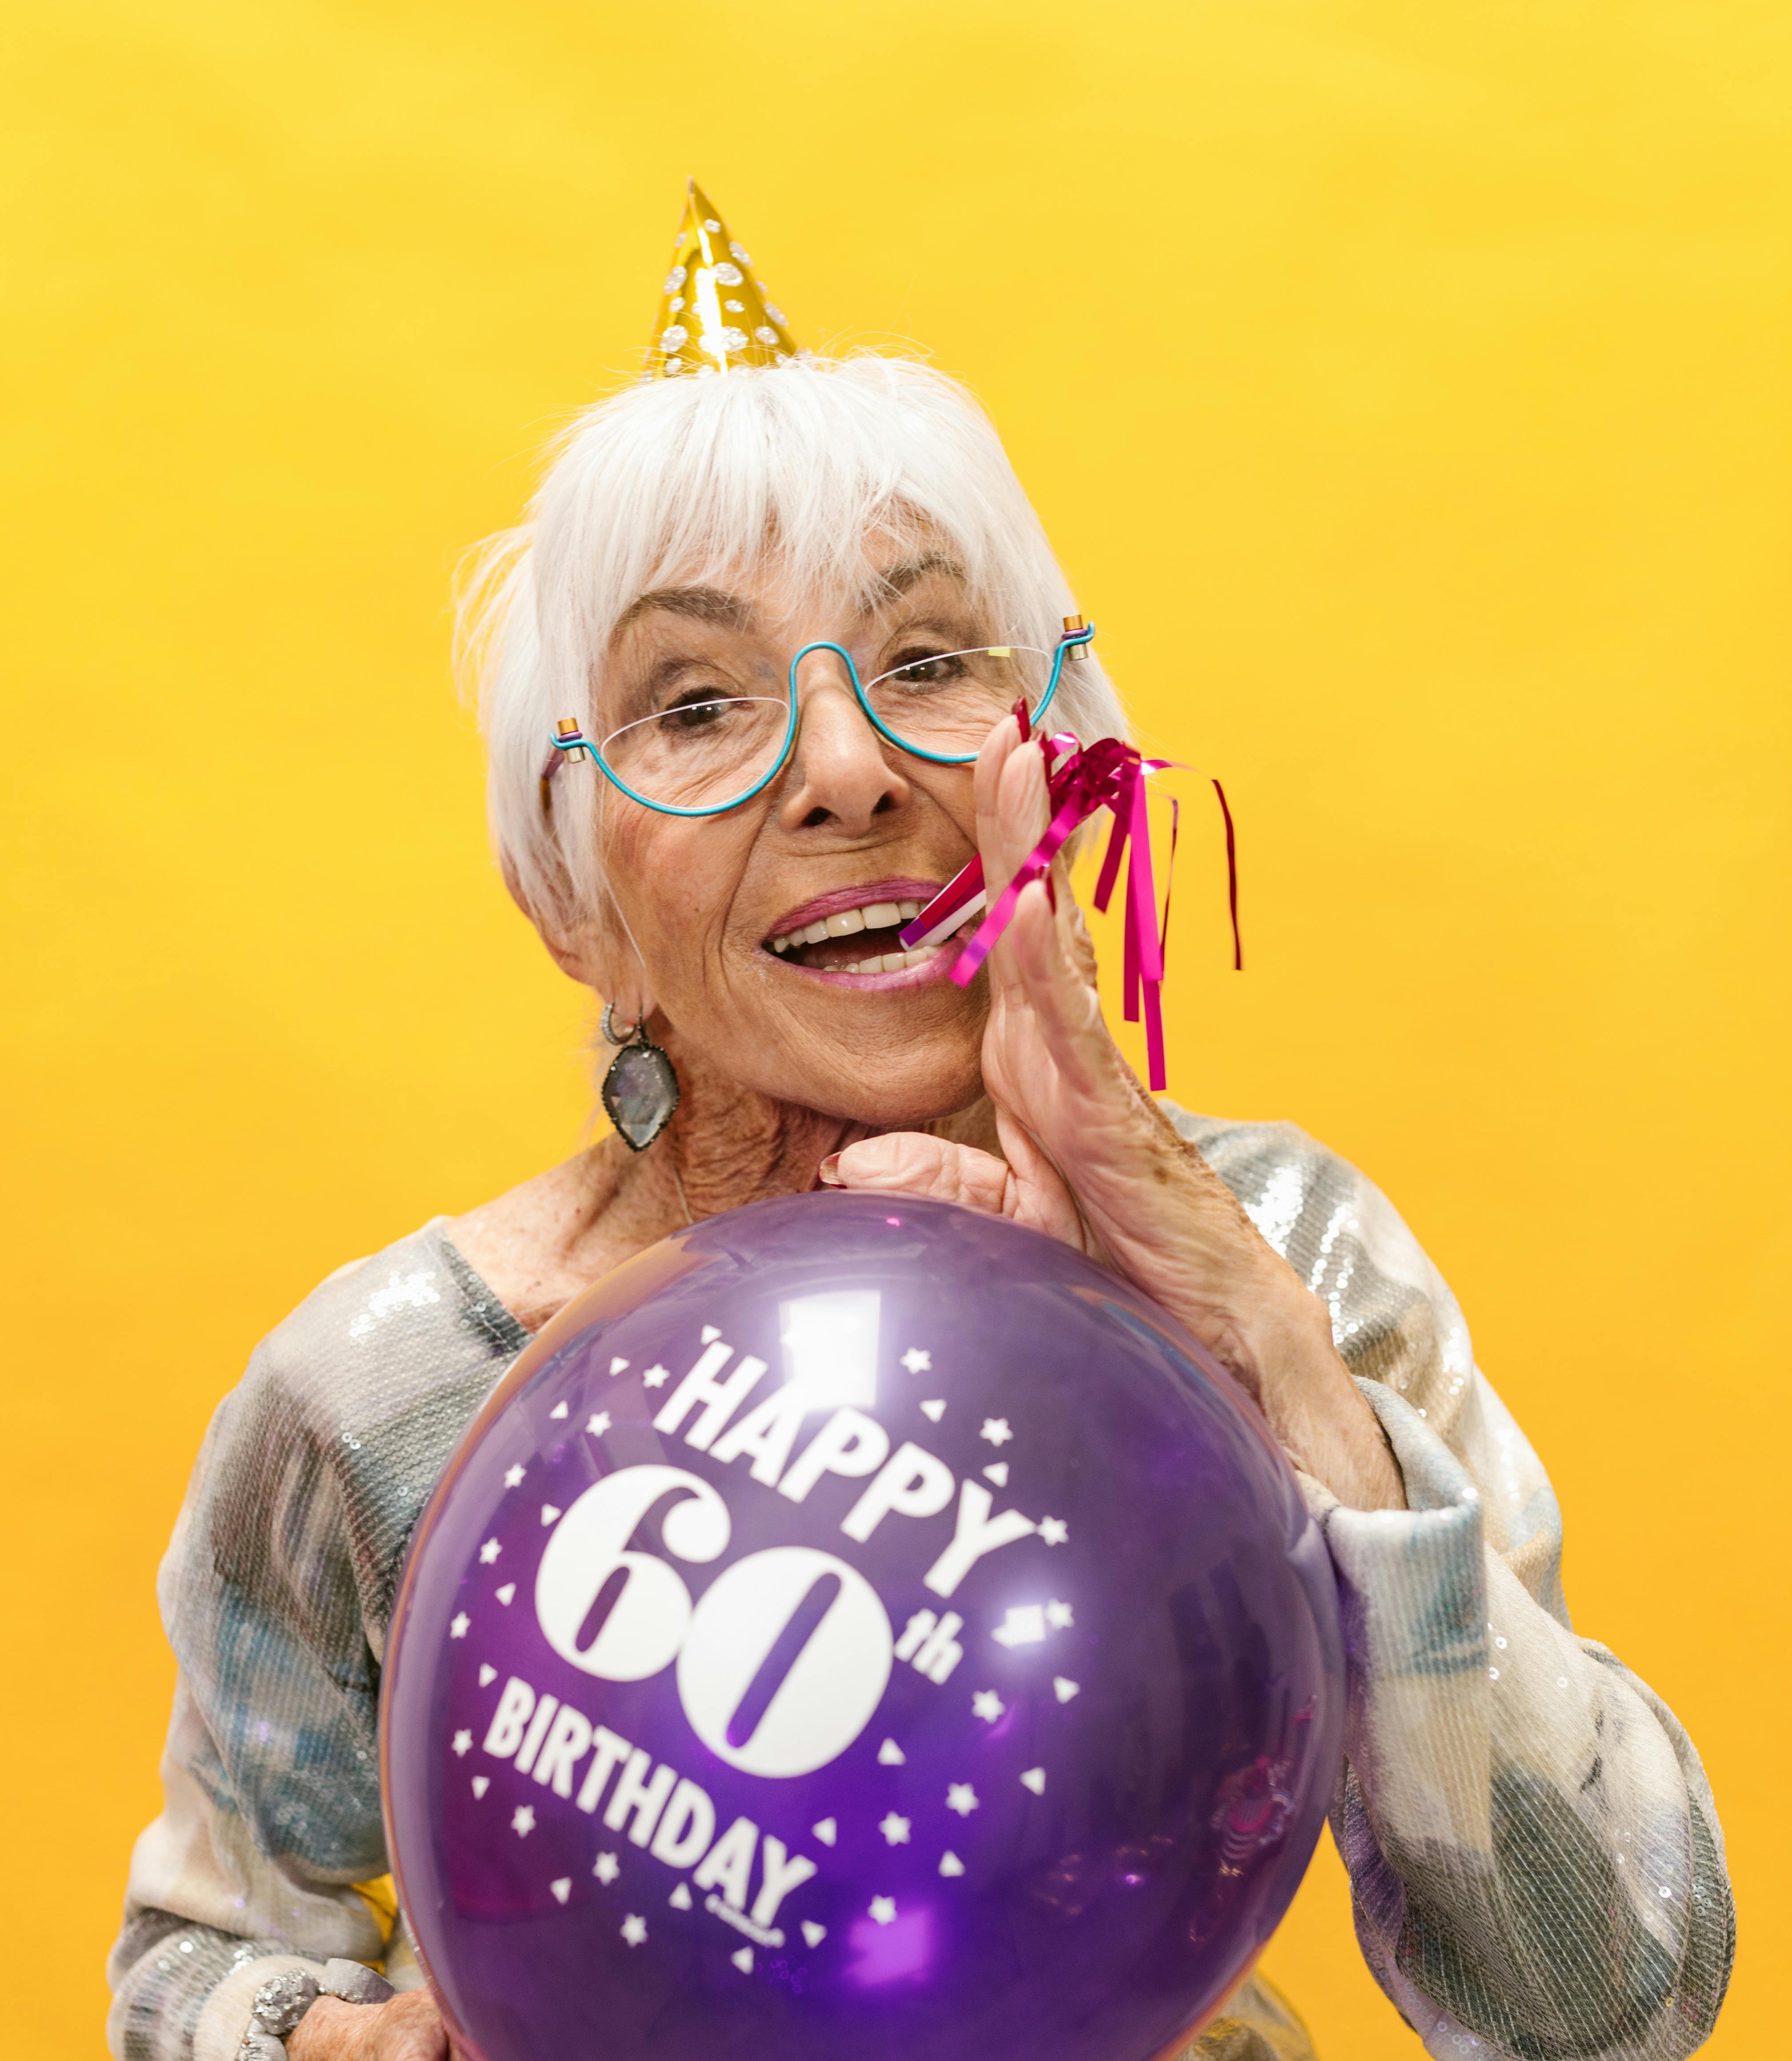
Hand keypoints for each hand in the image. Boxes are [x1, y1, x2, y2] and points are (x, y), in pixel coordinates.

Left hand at [827, 716, 1404, 1513]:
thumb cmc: (1106, 1273)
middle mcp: (1061, 1051)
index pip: (1002, 946)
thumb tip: (852, 1165)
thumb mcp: (1001, 1226)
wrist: (1207, 1332)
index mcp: (1031, 1064)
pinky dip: (1045, 956)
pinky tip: (1025, 902)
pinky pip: (1068, 1020)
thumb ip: (935, 1187)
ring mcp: (1088, 1072)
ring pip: (1055, 943)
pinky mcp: (1107, 1110)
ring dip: (1037, 853)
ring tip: (1020, 763)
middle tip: (1000, 728)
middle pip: (1035, 916)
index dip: (991, 866)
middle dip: (1021, 820)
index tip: (975, 782)